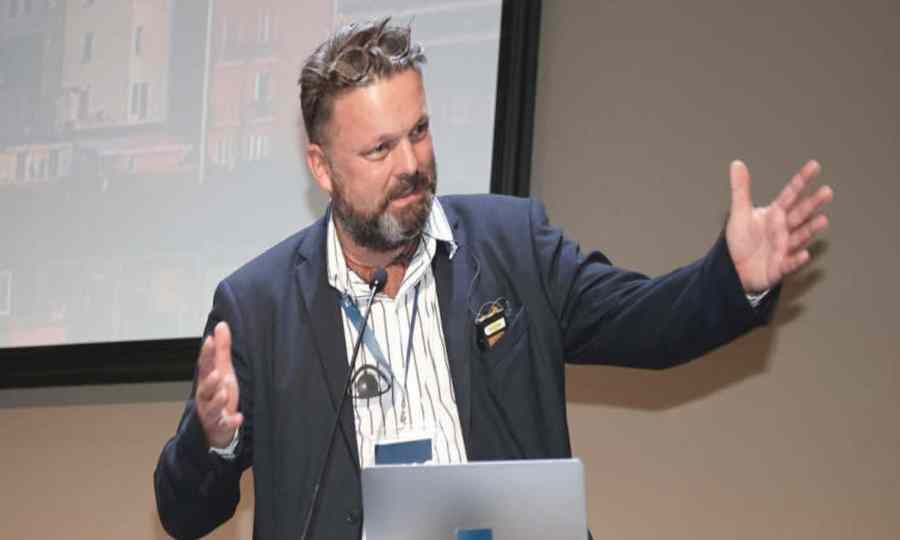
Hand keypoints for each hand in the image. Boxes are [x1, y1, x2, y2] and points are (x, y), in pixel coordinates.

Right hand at [195, 321, 243, 448]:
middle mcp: (206, 396)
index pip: (205, 366)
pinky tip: (238, 418)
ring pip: (212, 407)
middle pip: (205, 387)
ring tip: (224, 394)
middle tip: (216, 373)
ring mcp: (212, 412)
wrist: (215, 427)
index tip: (209, 340)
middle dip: (209, 381)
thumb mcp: (223, 370)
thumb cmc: (220, 394)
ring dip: (217, 400)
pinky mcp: (220, 426)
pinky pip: (224, 425)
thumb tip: (221, 325)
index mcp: (207, 380)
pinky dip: (230, 422)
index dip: (206, 354)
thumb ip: (221, 349)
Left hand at [726, 159, 832, 291]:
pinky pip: (789, 263)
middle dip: (813, 203)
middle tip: (827, 191)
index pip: (790, 194)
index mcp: (775, 214)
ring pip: (799, 236)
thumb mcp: (739, 212)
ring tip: (822, 220)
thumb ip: (741, 189)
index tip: (814, 165)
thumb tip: (736, 163)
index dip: (801, 180)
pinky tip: (805, 254)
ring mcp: (783, 247)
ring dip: (810, 229)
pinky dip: (796, 260)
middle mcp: (783, 229)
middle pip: (800, 213)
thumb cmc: (741, 240)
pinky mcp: (779, 267)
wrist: (735, 268)